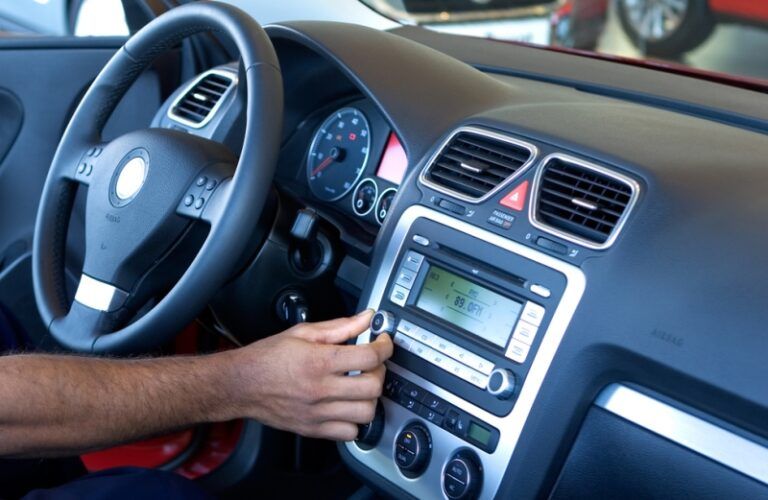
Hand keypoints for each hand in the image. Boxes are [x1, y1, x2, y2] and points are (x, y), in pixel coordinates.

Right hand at [228, 309, 391, 440]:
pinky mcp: (313, 429)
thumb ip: (340, 326)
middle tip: (372, 364)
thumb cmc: (268, 358)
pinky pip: (349, 434)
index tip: (383, 343)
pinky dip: (355, 422)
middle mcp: (321, 389)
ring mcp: (318, 413)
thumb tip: (366, 319)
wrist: (240, 384)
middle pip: (373, 387)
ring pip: (366, 413)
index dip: (384, 347)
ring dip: (370, 398)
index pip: (369, 356)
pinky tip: (348, 406)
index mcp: (320, 361)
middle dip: (380, 372)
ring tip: (361, 386)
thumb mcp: (303, 333)